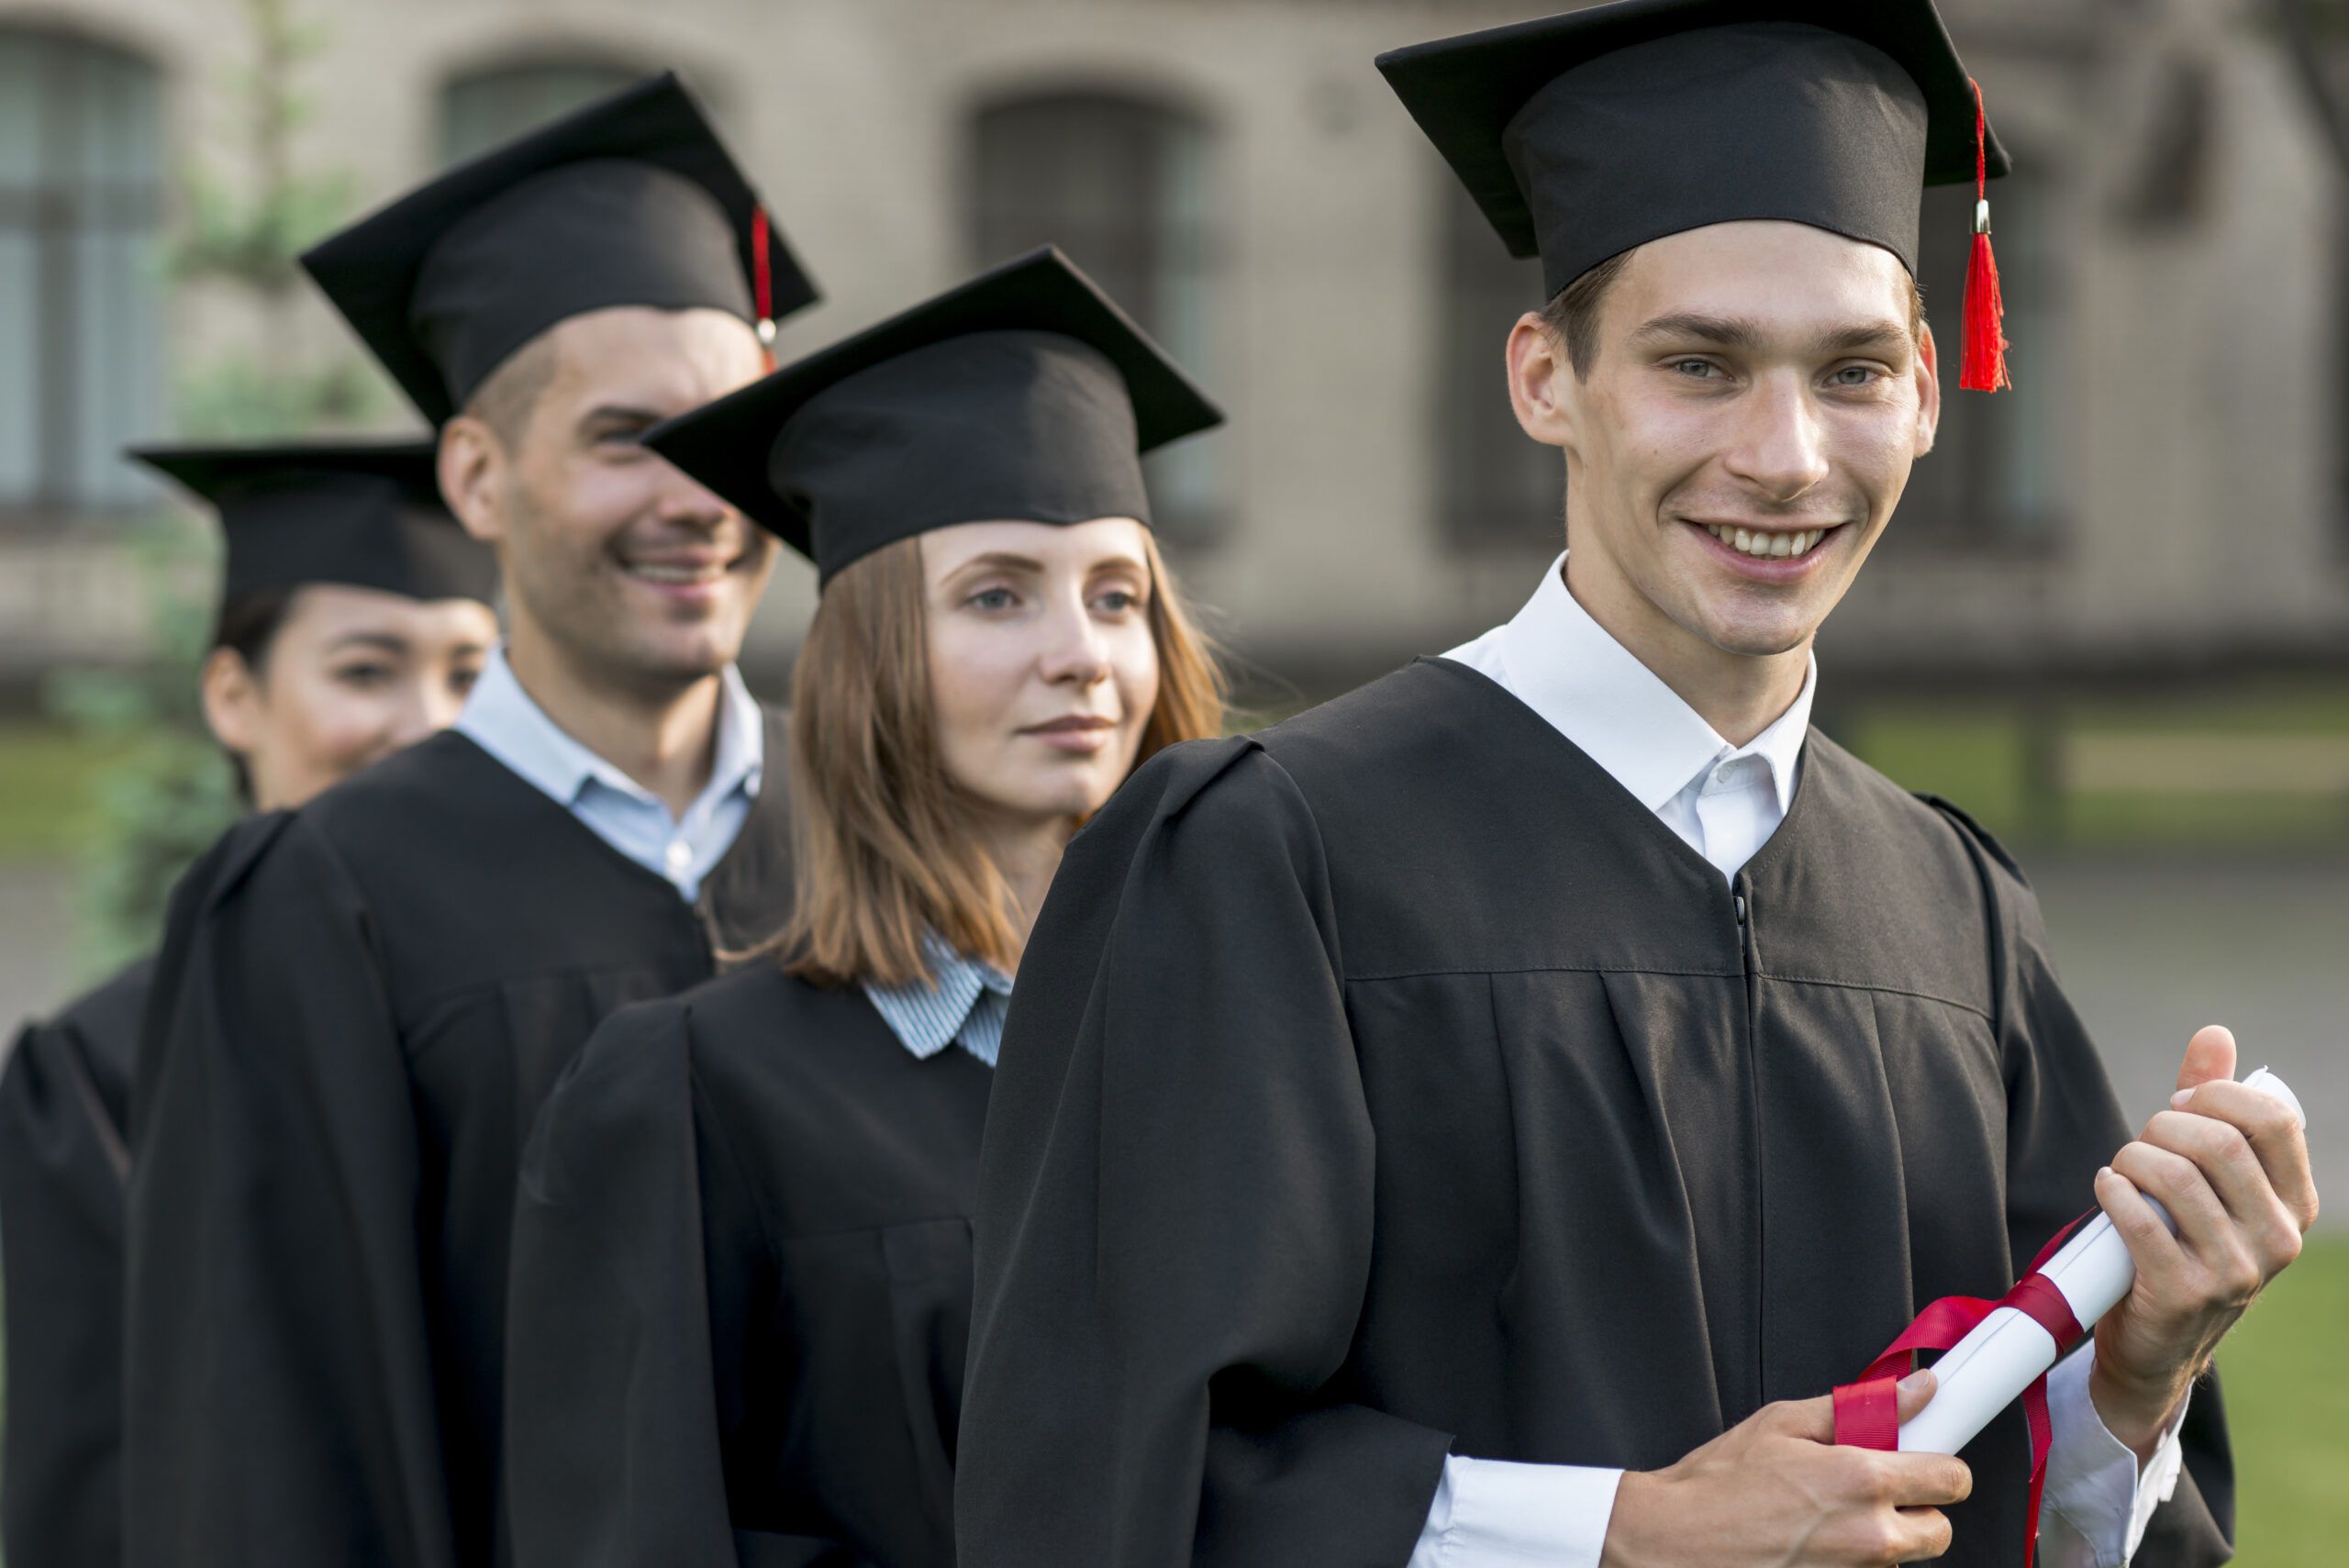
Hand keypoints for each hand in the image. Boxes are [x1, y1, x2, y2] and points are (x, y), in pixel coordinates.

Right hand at [1600, 1370, 1970, 1566]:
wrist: (1675, 1543)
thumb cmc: (1718, 1483)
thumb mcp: (1782, 1423)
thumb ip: (1858, 1407)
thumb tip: (1916, 1391)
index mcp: (1861, 1480)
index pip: (1953, 1479)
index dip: (1939, 1465)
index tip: (1925, 1461)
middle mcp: (1870, 1536)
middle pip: (1940, 1529)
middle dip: (1914, 1508)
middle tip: (1870, 1492)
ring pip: (1901, 1558)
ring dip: (1878, 1539)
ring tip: (1823, 1520)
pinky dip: (1851, 1562)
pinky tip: (1810, 1544)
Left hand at [2091, 1025, 2318, 1458]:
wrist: (2158, 1342)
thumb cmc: (2182, 1241)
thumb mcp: (2209, 1177)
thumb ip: (2213, 1105)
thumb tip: (2215, 1034)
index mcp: (2295, 1203)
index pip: (2273, 1117)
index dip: (2214, 1093)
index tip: (2179, 1102)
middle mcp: (2279, 1238)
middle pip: (2216, 1140)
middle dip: (2161, 1124)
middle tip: (2142, 1142)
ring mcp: (2236, 1271)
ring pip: (2173, 1175)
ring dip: (2130, 1158)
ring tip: (2122, 1169)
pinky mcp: (2184, 1293)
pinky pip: (2139, 1218)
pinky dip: (2111, 1191)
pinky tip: (2107, 1188)